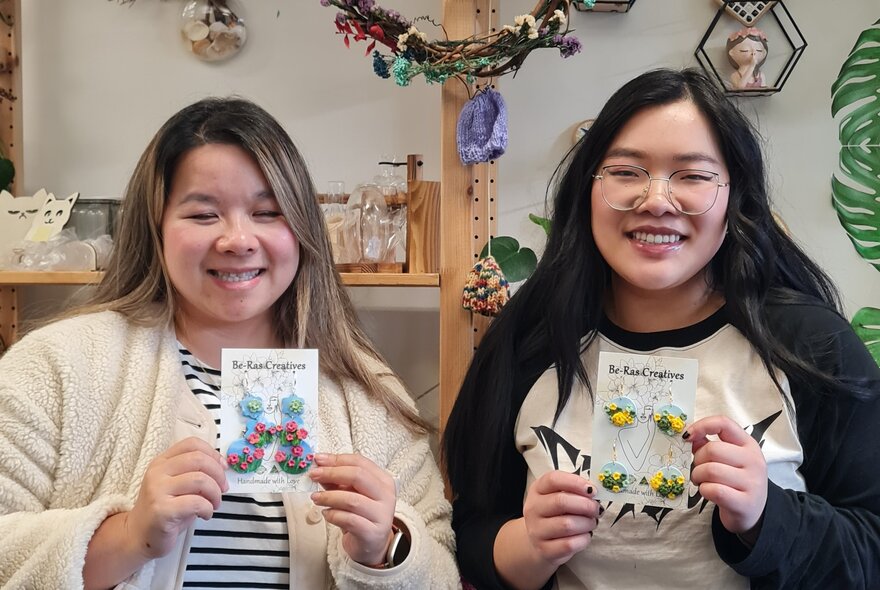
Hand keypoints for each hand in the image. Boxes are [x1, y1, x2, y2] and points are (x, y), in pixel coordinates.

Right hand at [125, 437, 227, 559]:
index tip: (223, 467)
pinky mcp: (162, 510)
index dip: (213, 453)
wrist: (138, 535)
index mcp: (162, 462)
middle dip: (218, 474)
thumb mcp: (178, 485)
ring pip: (200, 480)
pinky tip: (206, 514)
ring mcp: (157, 490)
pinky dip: (208, 508)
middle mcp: (158, 472)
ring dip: (215, 493)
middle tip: (223, 489)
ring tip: (214, 504)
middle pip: (198, 459)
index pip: (192, 444)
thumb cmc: (165, 510)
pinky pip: (196, 502)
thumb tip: (222, 467)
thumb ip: (195, 472)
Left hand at [309, 453, 396, 565]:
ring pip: (352, 499)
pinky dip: (333, 515)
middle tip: (314, 475)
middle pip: (358, 476)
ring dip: (329, 496)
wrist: (371, 545)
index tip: (318, 459)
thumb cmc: (361, 516)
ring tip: (316, 498)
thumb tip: (319, 467)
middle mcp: (385, 495)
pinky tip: (326, 514)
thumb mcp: (350, 494)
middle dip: (332, 473)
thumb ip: (337, 481)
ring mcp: (381, 515)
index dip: (337, 459)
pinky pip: (349, 520)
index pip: (360, 462)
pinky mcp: (372, 533)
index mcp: (382, 480)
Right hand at [521, 470, 601, 567]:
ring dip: (586, 523)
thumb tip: (594, 491)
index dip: (575, 482)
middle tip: (596, 509)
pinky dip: (583, 539)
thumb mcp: (558, 497)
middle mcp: (533, 509)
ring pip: (567, 525)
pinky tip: (585, 536)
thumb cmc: (555, 515)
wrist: (538, 542)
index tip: (592, 490)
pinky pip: (569, 544)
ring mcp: (536, 531)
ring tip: (591, 523)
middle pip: (561, 502)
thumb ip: (574, 491)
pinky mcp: (544, 550)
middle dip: (585, 505)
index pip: (553, 480)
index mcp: (537, 490)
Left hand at [685, 415, 766, 534]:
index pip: (724, 423)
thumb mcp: (727, 459)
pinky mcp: (745, 503)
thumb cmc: (734, 481)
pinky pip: (714, 490)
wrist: (752, 512)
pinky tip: (708, 492)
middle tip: (697, 469)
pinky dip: (704, 490)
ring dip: (698, 476)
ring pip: (710, 470)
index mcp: (748, 444)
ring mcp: (752, 482)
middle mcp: (754, 460)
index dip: (701, 426)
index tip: (687, 436)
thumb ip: (708, 444)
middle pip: (712, 449)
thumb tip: (689, 436)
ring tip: (701, 481)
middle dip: (697, 460)